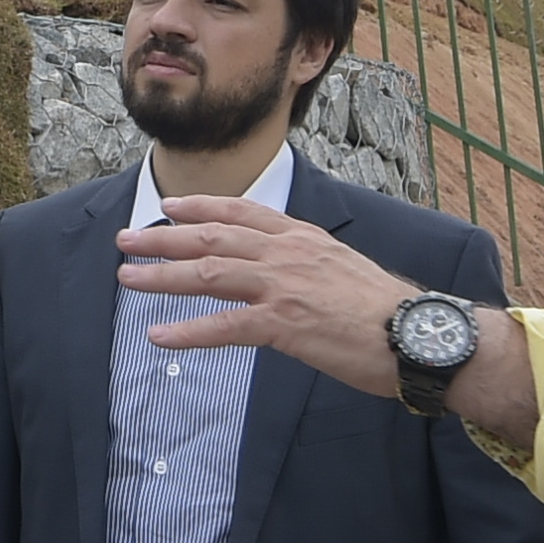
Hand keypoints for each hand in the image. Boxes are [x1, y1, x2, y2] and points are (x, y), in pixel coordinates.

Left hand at [125, 198, 543, 445]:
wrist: (417, 334)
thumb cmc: (386, 311)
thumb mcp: (343, 268)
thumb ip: (308, 263)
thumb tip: (286, 273)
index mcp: (303, 236)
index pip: (242, 210)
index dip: (201, 207)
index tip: (169, 206)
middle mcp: (288, 252)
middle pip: (212, 236)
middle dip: (163, 237)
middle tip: (126, 239)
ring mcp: (284, 285)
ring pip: (208, 273)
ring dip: (162, 276)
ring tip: (127, 278)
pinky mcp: (285, 323)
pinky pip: (225, 326)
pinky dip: (187, 331)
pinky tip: (158, 336)